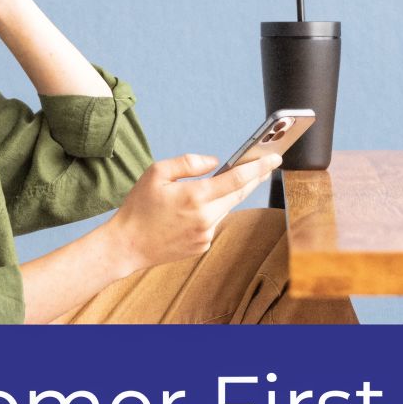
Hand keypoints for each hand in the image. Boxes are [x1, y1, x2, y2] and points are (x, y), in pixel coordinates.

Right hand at [106, 152, 282, 273]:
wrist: (127, 245)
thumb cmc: (139, 206)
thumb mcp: (156, 173)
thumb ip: (189, 163)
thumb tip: (215, 162)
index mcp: (195, 196)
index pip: (237, 179)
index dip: (258, 166)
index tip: (274, 157)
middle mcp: (205, 218)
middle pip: (238, 194)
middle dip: (253, 178)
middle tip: (265, 165)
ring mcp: (205, 234)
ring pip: (226, 208)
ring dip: (229, 194)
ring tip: (231, 180)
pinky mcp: (202, 246)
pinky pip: (214, 223)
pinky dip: (211, 211)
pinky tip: (196, 208)